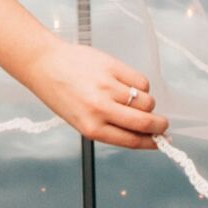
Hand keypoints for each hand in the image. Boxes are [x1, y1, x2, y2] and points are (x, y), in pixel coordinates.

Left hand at [27, 42, 166, 149]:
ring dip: (149, 105)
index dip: (150, 142)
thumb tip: (143, 133)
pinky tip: (130, 85)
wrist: (45, 65)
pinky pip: (141, 81)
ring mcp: (107, 87)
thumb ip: (110, 128)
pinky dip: (142, 86)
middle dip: (160, 126)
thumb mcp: (81, 121)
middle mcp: (100, 109)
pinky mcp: (112, 67)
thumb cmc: (62, 95)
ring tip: (138, 101)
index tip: (159, 141)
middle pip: (145, 122)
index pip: (132, 140)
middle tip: (162, 124)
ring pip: (147, 101)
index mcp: (91, 128)